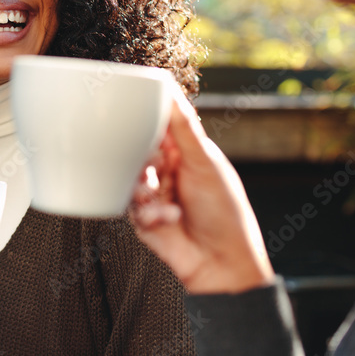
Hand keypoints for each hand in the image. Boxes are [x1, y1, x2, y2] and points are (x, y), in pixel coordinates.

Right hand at [129, 83, 275, 293]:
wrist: (222, 264)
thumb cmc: (225, 213)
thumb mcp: (205, 163)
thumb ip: (183, 129)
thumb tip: (170, 91)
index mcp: (184, 153)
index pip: (159, 126)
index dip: (145, 119)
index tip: (129, 108)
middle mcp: (168, 171)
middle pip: (137, 152)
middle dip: (140, 159)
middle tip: (152, 164)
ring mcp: (155, 195)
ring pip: (129, 179)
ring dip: (141, 188)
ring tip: (156, 196)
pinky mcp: (144, 219)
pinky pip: (131, 208)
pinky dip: (147, 213)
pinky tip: (167, 218)